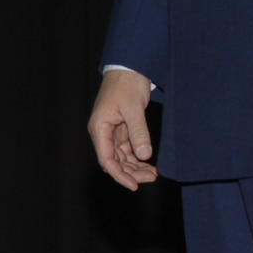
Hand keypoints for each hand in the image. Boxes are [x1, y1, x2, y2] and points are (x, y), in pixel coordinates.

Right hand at [88, 68, 157, 189]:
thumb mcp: (134, 108)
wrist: (128, 67)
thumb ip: (138, 132)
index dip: (119, 175)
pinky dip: (137, 157)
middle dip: (131, 172)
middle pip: (114, 161)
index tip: (134, 185)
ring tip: (153, 173)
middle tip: (151, 177)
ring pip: (121, 157)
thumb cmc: (126, 84)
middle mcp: (103, 133)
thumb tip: (144, 155)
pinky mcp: (121, 129)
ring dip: (135, 167)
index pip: (107, 160)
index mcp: (99, 128)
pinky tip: (148, 163)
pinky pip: (127, 149)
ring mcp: (112, 132)